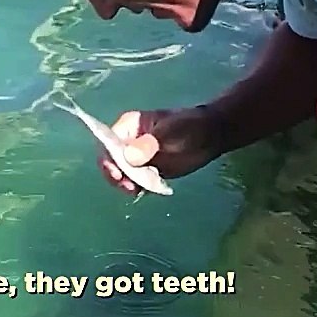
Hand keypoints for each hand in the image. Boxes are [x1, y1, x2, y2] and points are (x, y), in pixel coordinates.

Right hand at [97, 106, 221, 193]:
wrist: (210, 136)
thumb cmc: (189, 126)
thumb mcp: (171, 132)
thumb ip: (151, 144)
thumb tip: (130, 157)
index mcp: (128, 126)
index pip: (107, 143)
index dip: (107, 158)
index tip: (117, 173)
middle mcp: (127, 142)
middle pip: (111, 162)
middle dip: (116, 176)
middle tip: (130, 187)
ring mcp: (136, 158)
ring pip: (122, 175)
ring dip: (128, 185)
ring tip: (140, 190)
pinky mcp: (146, 171)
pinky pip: (136, 183)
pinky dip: (140, 189)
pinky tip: (151, 189)